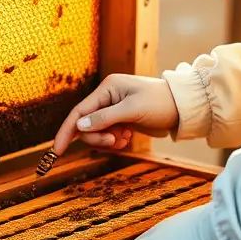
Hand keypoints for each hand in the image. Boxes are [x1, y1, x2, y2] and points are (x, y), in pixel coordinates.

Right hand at [52, 74, 179, 154]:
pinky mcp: (121, 121)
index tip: (56, 151)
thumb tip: (79, 127)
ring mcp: (114, 111)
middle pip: (87, 126)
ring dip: (108, 141)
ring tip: (125, 139)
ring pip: (97, 133)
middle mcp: (107, 98)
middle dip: (98, 138)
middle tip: (115, 141)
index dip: (66, 131)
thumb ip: (105, 118)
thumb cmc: (161, 102)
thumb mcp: (132, 109)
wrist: (183, 109)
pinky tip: (129, 138)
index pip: (79, 112)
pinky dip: (115, 142)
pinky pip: (108, 136)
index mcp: (107, 88)